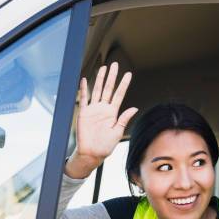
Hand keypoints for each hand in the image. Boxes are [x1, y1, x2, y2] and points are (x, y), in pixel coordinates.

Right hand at [66, 62, 137, 178]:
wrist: (91, 153)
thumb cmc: (105, 146)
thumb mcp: (118, 132)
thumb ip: (124, 119)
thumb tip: (134, 108)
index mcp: (113, 113)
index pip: (119, 95)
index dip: (124, 84)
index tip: (128, 74)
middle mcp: (103, 109)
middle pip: (108, 89)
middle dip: (112, 77)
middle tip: (115, 65)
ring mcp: (93, 110)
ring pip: (97, 90)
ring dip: (100, 79)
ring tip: (103, 68)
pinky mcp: (84, 113)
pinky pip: (83, 99)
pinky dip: (83, 90)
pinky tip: (85, 80)